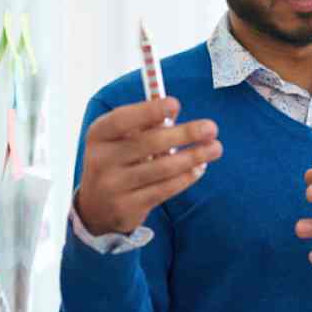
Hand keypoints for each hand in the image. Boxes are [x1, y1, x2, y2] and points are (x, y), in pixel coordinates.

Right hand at [74, 97, 221, 234]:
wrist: (96, 207)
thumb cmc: (116, 161)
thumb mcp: (118, 140)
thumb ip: (142, 126)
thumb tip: (173, 111)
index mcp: (98, 135)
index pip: (122, 120)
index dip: (148, 111)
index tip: (175, 104)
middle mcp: (101, 160)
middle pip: (148, 143)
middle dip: (184, 134)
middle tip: (211, 128)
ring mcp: (113, 186)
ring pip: (161, 168)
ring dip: (193, 156)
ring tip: (215, 148)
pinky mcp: (127, 208)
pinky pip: (164, 189)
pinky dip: (185, 177)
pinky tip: (200, 168)